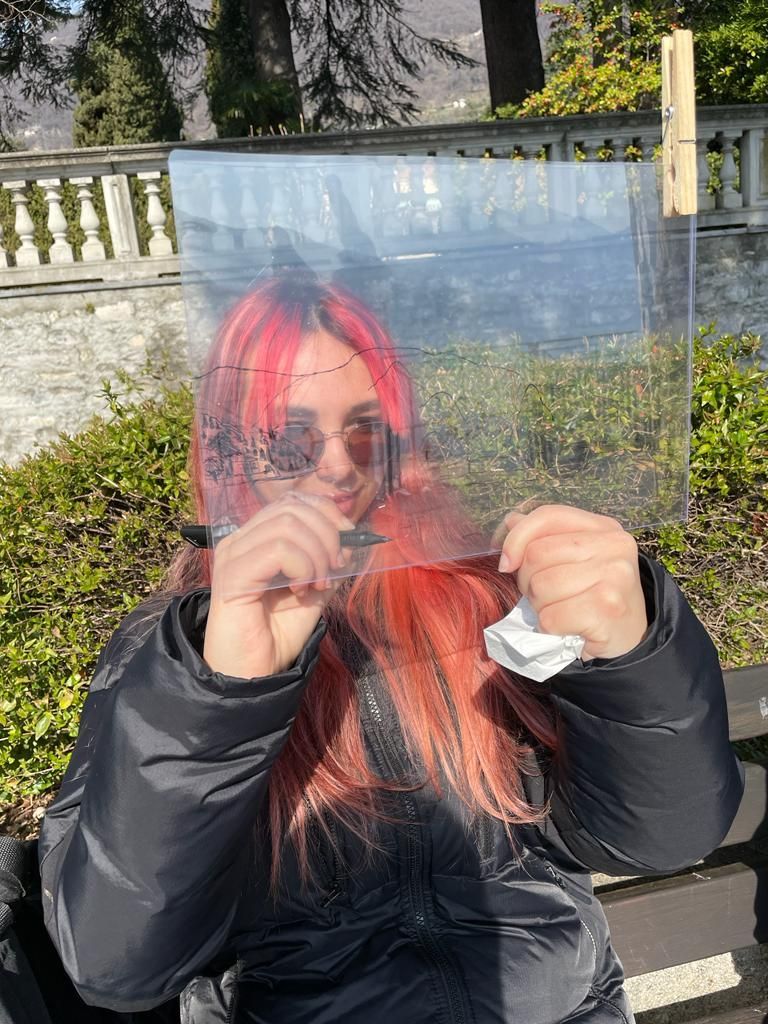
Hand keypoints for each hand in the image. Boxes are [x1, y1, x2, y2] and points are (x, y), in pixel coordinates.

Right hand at [203, 494, 353, 678]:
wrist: (252, 675)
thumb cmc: (277, 636)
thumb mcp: (313, 592)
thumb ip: (327, 564)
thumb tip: (352, 542)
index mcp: (256, 539)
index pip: (292, 502)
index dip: (327, 514)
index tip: (347, 545)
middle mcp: (240, 541)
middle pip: (293, 508)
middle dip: (328, 535)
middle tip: (335, 569)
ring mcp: (233, 555)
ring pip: (288, 525)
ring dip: (317, 554)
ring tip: (318, 584)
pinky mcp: (232, 575)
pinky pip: (279, 550)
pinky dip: (302, 566)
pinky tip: (301, 590)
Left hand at [497, 505, 647, 660]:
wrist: (631, 638)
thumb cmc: (596, 595)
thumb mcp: (576, 559)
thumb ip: (545, 537)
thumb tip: (511, 521)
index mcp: (604, 527)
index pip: (549, 516)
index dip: (517, 538)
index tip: (508, 563)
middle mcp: (614, 546)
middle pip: (537, 554)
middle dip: (528, 580)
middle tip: (545, 595)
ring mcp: (615, 577)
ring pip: (541, 586)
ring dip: (539, 606)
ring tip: (559, 610)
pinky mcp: (608, 610)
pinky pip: (550, 617)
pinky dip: (549, 627)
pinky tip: (567, 627)